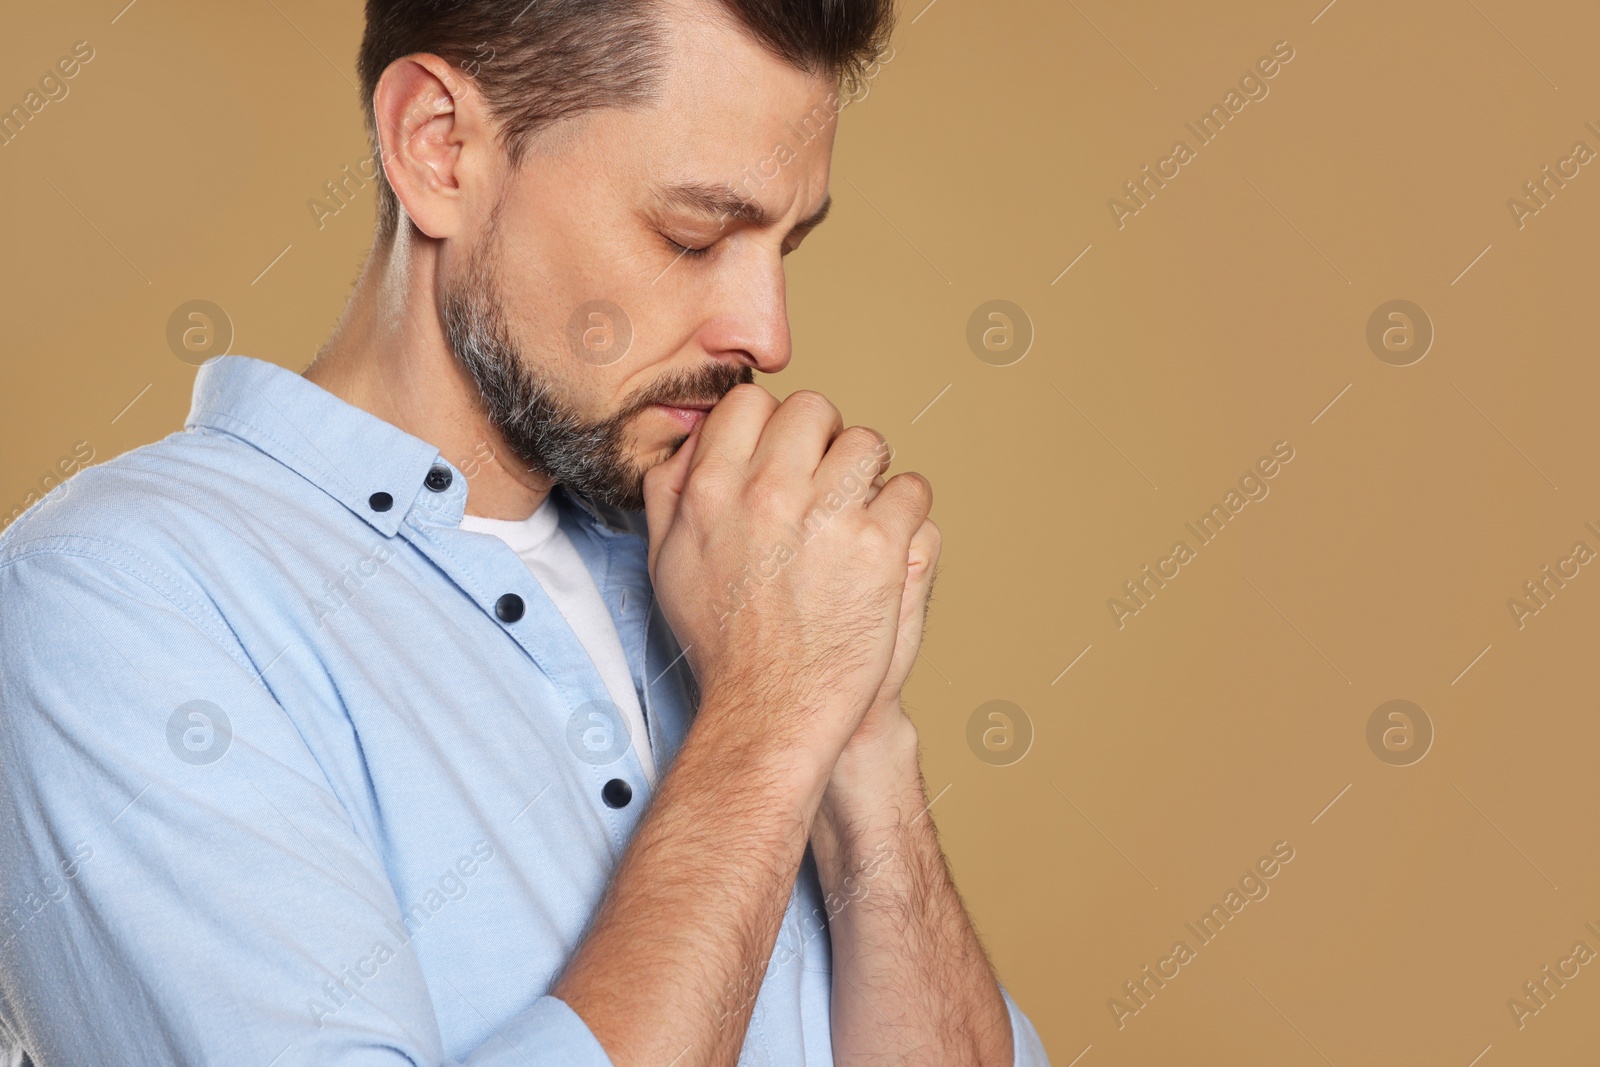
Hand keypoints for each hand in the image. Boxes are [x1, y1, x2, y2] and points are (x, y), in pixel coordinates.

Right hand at [643, 385, 932, 765]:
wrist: (772, 706)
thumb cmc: (723, 641)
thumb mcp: (667, 560)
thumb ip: (672, 491)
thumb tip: (695, 442)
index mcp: (714, 487)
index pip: (750, 403)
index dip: (771, 425)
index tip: (784, 453)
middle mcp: (770, 492)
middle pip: (813, 410)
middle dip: (823, 440)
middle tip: (826, 481)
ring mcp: (829, 516)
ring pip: (868, 442)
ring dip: (868, 472)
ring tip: (860, 511)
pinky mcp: (881, 546)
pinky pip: (911, 490)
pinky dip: (906, 511)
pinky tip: (887, 539)